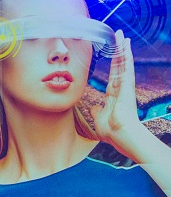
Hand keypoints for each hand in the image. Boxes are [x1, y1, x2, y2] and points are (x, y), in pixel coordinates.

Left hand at [89, 30, 142, 156]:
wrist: (120, 134)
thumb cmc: (111, 130)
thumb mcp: (99, 118)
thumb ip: (97, 110)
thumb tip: (94, 107)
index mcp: (113, 95)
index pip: (113, 74)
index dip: (113, 63)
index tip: (113, 53)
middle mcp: (120, 88)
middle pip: (119, 65)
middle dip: (118, 51)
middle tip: (119, 37)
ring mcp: (125, 86)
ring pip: (123, 63)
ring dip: (122, 49)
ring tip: (122, 35)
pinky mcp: (127, 85)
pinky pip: (126, 66)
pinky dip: (126, 55)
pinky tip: (125, 44)